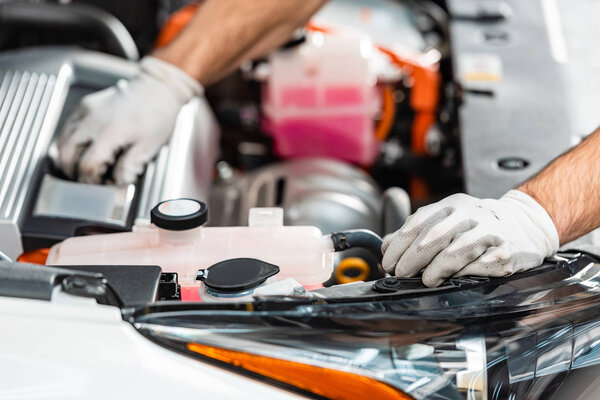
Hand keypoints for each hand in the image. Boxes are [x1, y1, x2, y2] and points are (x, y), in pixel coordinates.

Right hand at [57, 56, 201, 183]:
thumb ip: (128, 167)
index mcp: (110, 133)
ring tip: (83, 166)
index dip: (90, 179)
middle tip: (86, 179)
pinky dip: (69, 142)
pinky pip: (67, 127)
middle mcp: (92, 121)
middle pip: (66, 154)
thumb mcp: (149, 148)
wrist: (157, 89)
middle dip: (73, 171)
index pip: (87, 164)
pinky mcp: (84, 105)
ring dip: (68, 157)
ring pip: (62, 141)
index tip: (98, 184)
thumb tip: (115, 182)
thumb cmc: (157, 117)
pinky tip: (83, 149)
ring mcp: (85, 111)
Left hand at [382, 190, 558, 286]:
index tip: (388, 262)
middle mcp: (470, 215)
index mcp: (451, 206)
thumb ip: (416, 231)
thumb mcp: (447, 219)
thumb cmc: (478, 225)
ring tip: (427, 280)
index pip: (418, 222)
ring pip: (456, 251)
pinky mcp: (506, 252)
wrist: (526, 223)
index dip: (399, 245)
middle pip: (434, 237)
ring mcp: (490, 233)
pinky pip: (481, 266)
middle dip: (412, 259)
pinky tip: (455, 280)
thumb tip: (386, 245)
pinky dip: (464, 275)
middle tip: (401, 273)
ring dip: (436, 269)